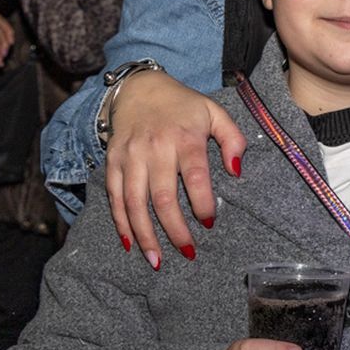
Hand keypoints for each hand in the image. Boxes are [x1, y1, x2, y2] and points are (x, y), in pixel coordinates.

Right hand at [104, 70, 245, 269]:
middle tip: (187, 251)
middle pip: (163, 197)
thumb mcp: (215, 112)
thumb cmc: (184, 106)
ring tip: (157, 261)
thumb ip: (233, 139)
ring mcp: (130, 157)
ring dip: (145, 235)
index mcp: (185, 138)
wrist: (140, 89)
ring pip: (135, 203)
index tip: (208, 223)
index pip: (195, 177)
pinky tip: (130, 244)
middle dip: (174, 229)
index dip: (202, 203)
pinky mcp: (112, 162)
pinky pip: (115, 198)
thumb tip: (237, 171)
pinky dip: (121, 223)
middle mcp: (155, 148)